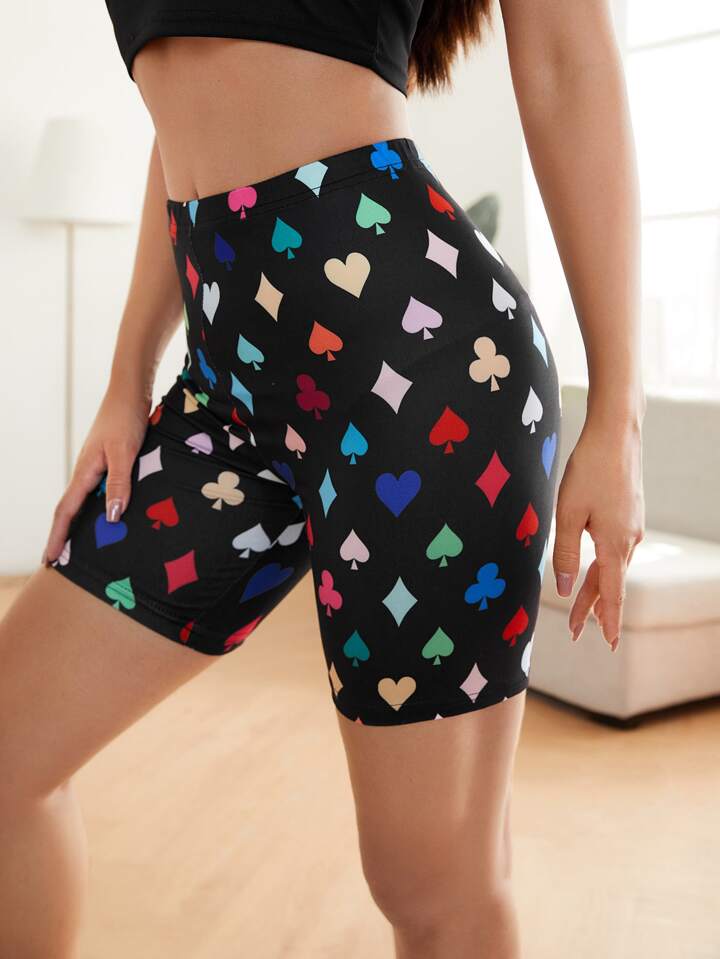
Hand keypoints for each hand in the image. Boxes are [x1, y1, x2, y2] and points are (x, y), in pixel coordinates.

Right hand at [42, 383, 152, 564]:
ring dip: (78, 524)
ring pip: (83, 502)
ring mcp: (95, 467)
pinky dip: (96, 509)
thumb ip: (119, 483)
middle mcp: (85, 472)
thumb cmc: (126, 419)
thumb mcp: (125, 452)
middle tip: (57, 562)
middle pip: (69, 510)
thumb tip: (112, 517)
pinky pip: (97, 492)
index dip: (58, 536)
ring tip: (79, 548)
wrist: (130, 392)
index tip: (48, 559)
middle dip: (62, 536)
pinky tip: (106, 516)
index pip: (65, 511)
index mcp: (84, 472)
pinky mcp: (107, 462)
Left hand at [552, 416, 644, 650]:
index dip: (608, 620)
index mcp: (615, 544)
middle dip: (592, 609)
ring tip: (579, 609)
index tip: (609, 645)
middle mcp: (630, 540)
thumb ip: (565, 554)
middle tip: (576, 633)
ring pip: (611, 566)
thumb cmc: (588, 471)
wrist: (616, 434)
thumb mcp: (567, 514)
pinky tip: (594, 567)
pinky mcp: (629, 514)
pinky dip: (602, 566)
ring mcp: (632, 526)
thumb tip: (564, 589)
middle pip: (609, 583)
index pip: (612, 593)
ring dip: (595, 587)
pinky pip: (615, 549)